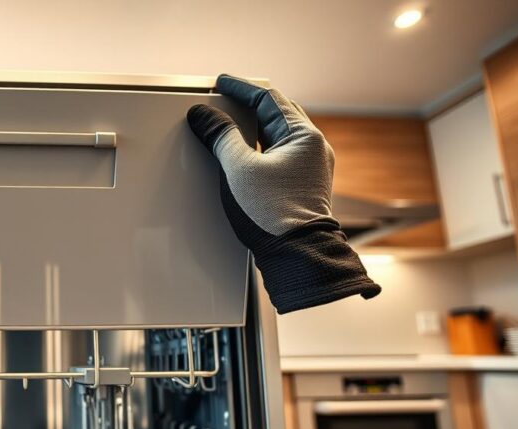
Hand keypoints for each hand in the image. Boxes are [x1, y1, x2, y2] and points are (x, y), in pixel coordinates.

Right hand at [187, 74, 379, 312]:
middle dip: (250, 105)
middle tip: (226, 99)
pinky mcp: (303, 187)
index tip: (222, 82)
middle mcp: (313, 149)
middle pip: (278, 114)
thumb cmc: (273, 215)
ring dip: (255, 127)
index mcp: (304, 136)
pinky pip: (280, 155)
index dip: (241, 88)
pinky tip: (246, 154)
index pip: (269, 99)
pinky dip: (260, 147)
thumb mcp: (239, 169)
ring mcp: (310, 169)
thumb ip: (220, 137)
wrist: (297, 257)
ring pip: (279, 136)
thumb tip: (204, 115)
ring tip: (232, 123)